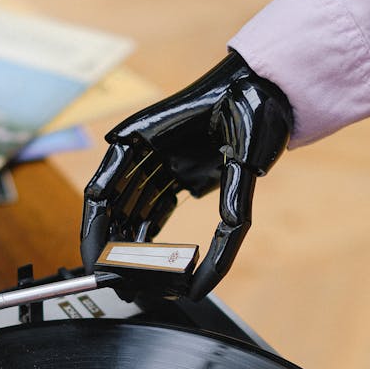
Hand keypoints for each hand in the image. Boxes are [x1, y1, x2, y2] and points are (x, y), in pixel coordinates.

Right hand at [80, 51, 291, 299]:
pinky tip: (153, 265)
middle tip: (126, 286)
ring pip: (133, 215)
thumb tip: (220, 262)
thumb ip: (231, 211)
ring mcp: (160, 162)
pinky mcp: (179, 172)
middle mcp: (142, 151)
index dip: (95, 237)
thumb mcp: (245, 158)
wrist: (274, 82)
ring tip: (144, 283)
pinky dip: (155, 240)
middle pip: (115, 211)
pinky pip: (156, 211)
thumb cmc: (256, 101)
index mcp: (140, 138)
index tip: (98, 268)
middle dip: (117, 253)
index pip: (100, 196)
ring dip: (136, 250)